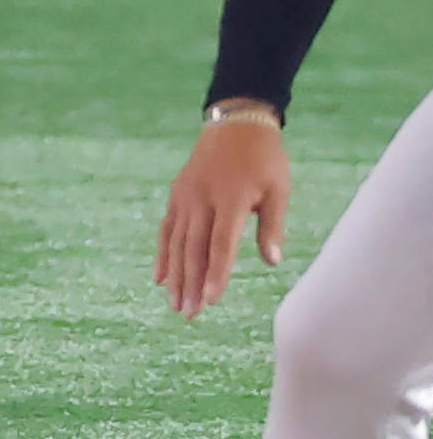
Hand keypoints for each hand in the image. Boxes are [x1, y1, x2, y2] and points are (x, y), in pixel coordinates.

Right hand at [158, 106, 294, 319]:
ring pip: (176, 243)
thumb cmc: (265, 160)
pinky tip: (160, 277)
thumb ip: (271, 227)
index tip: (212, 300)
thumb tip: (272, 262)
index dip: (216, 273)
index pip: (221, 244)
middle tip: (190, 314)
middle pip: (193, 249)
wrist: (236, 124)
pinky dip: (163, 254)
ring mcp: (185, 197)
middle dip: (191, 283)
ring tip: (175, 304)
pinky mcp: (177, 195)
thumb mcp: (278, 191)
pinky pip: (167, 229)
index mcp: (229, 199)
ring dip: (175, 276)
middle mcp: (201, 200)